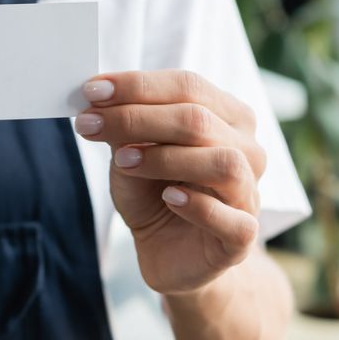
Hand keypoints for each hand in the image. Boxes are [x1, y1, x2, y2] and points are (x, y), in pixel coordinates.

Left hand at [75, 70, 266, 294]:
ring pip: (223, 162)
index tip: (91, 90)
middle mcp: (246, 149)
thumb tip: (99, 98)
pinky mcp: (243, 236)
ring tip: (123, 161)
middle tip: (89, 124)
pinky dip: (198, 205)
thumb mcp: (131, 156)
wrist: (170, 254)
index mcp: (227, 116)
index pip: (188, 86)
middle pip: (199, 120)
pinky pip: (231, 218)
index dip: (138, 85)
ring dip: (166, 158)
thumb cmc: (155, 196)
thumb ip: (124, 129)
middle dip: (137, 118)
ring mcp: (249, 193)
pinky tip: (169, 198)